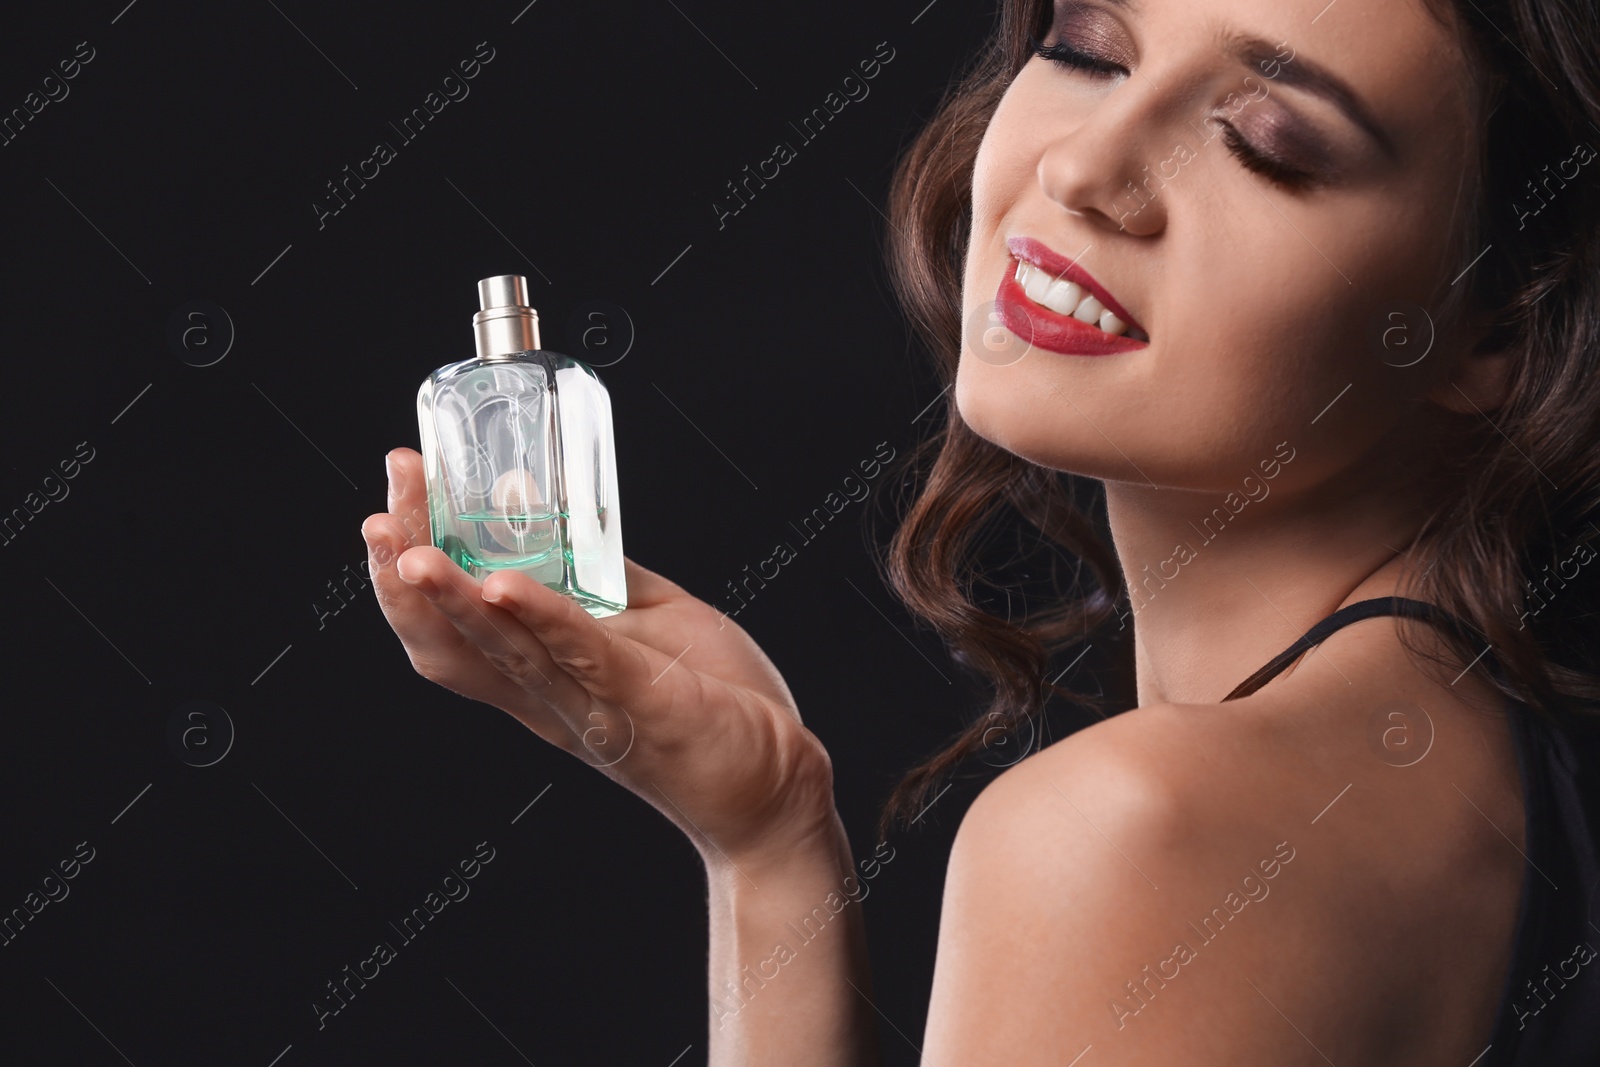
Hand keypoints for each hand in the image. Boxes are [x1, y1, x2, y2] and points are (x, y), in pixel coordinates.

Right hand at [360, 448, 840, 863]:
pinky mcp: (640, 703)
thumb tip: (553, 518)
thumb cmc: (716, 706)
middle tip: (381, 513)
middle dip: (406, 579)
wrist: (777, 785)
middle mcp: (549, 700)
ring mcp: (590, 705)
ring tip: (413, 553)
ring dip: (452, 602)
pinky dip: (541, 619)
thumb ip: (596, 581)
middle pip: (451, 643)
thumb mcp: (645, 624)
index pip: (449, 630)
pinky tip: (504, 586)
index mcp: (543, 678)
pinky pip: (582, 656)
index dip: (407, 576)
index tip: (392, 506)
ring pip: (502, 654)